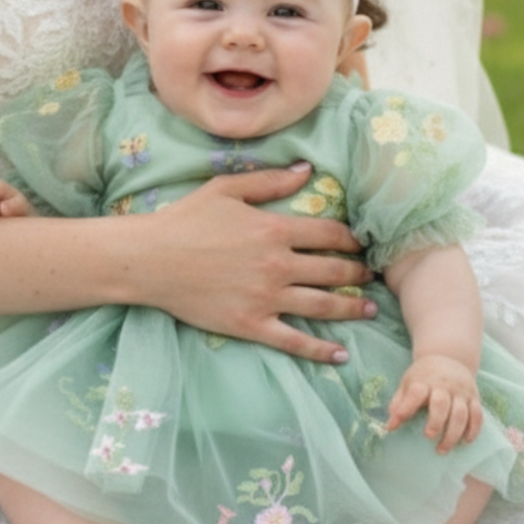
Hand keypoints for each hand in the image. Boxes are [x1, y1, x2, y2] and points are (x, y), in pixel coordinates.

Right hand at [138, 164, 376, 364]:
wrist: (150, 260)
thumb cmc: (185, 220)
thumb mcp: (226, 189)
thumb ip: (270, 180)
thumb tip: (307, 170)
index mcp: (274, 230)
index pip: (329, 234)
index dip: (351, 239)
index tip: (362, 243)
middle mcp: (278, 265)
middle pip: (333, 271)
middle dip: (358, 273)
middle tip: (372, 276)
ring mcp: (267, 298)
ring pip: (323, 306)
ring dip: (352, 308)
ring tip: (370, 310)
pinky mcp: (251, 325)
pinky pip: (294, 341)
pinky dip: (321, 350)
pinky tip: (340, 354)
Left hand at [387, 354, 482, 453]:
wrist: (448, 357)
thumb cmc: (423, 376)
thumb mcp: (408, 383)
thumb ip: (399, 402)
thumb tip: (390, 426)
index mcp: (424, 381)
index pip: (415, 393)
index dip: (405, 409)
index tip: (395, 425)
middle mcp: (444, 385)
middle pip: (442, 403)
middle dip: (436, 422)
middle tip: (428, 436)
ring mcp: (461, 392)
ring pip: (461, 413)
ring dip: (453, 433)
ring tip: (442, 449)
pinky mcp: (474, 397)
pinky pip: (477, 415)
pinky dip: (473, 429)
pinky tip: (466, 441)